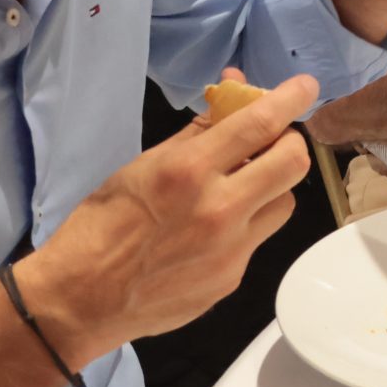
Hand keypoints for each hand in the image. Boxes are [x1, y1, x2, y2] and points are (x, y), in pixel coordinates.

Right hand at [21, 75, 317, 363]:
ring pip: (285, 202)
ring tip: (242, 185)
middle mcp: (219, 208)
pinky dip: (246, 223)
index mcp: (189, 170)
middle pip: (293, 163)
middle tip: (272, 142)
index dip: (291, 100)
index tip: (306, 87)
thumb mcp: (143, 166)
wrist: (80, 300)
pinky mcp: (232, 278)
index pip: (259, 124)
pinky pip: (258, 239)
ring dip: (272, 186)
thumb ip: (197, 133)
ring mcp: (231, 249)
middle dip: (290, 143)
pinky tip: (214, 229)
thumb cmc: (101, 223)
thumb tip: (232, 95)